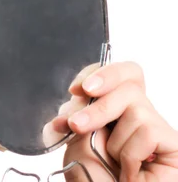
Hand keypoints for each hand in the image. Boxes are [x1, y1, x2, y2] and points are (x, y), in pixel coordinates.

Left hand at [51, 61, 177, 180]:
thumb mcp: (78, 147)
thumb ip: (81, 118)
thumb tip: (86, 96)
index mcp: (114, 115)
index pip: (117, 76)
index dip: (100, 74)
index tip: (75, 90)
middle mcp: (139, 118)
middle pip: (129, 81)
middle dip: (97, 103)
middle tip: (76, 126)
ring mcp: (159, 130)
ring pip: (135, 105)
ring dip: (114, 140)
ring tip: (118, 167)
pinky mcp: (174, 144)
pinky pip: (147, 129)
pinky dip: (130, 154)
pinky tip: (134, 174)